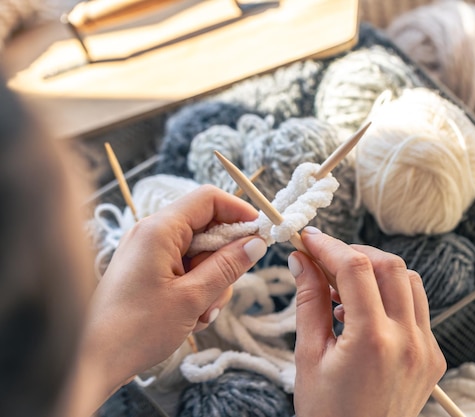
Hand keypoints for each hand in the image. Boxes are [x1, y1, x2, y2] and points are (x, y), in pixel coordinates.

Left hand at [80, 185, 266, 395]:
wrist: (90, 361)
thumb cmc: (136, 329)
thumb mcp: (192, 298)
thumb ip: (227, 266)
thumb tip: (256, 243)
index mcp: (160, 229)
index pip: (208, 199)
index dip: (239, 211)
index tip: (260, 233)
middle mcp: (152, 234)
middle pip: (207, 230)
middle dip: (223, 260)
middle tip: (222, 290)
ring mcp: (149, 253)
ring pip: (200, 254)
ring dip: (211, 282)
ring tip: (201, 313)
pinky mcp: (148, 271)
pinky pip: (185, 270)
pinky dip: (196, 290)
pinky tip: (191, 317)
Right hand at [289, 227, 445, 416]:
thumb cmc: (328, 413)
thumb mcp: (308, 356)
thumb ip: (308, 302)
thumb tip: (302, 261)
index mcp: (372, 340)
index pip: (355, 268)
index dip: (329, 246)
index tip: (310, 239)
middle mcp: (408, 340)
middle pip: (390, 266)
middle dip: (356, 253)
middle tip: (327, 261)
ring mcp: (426, 349)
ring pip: (410, 282)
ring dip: (378, 273)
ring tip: (345, 289)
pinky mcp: (433, 357)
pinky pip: (418, 309)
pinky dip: (393, 298)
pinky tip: (366, 314)